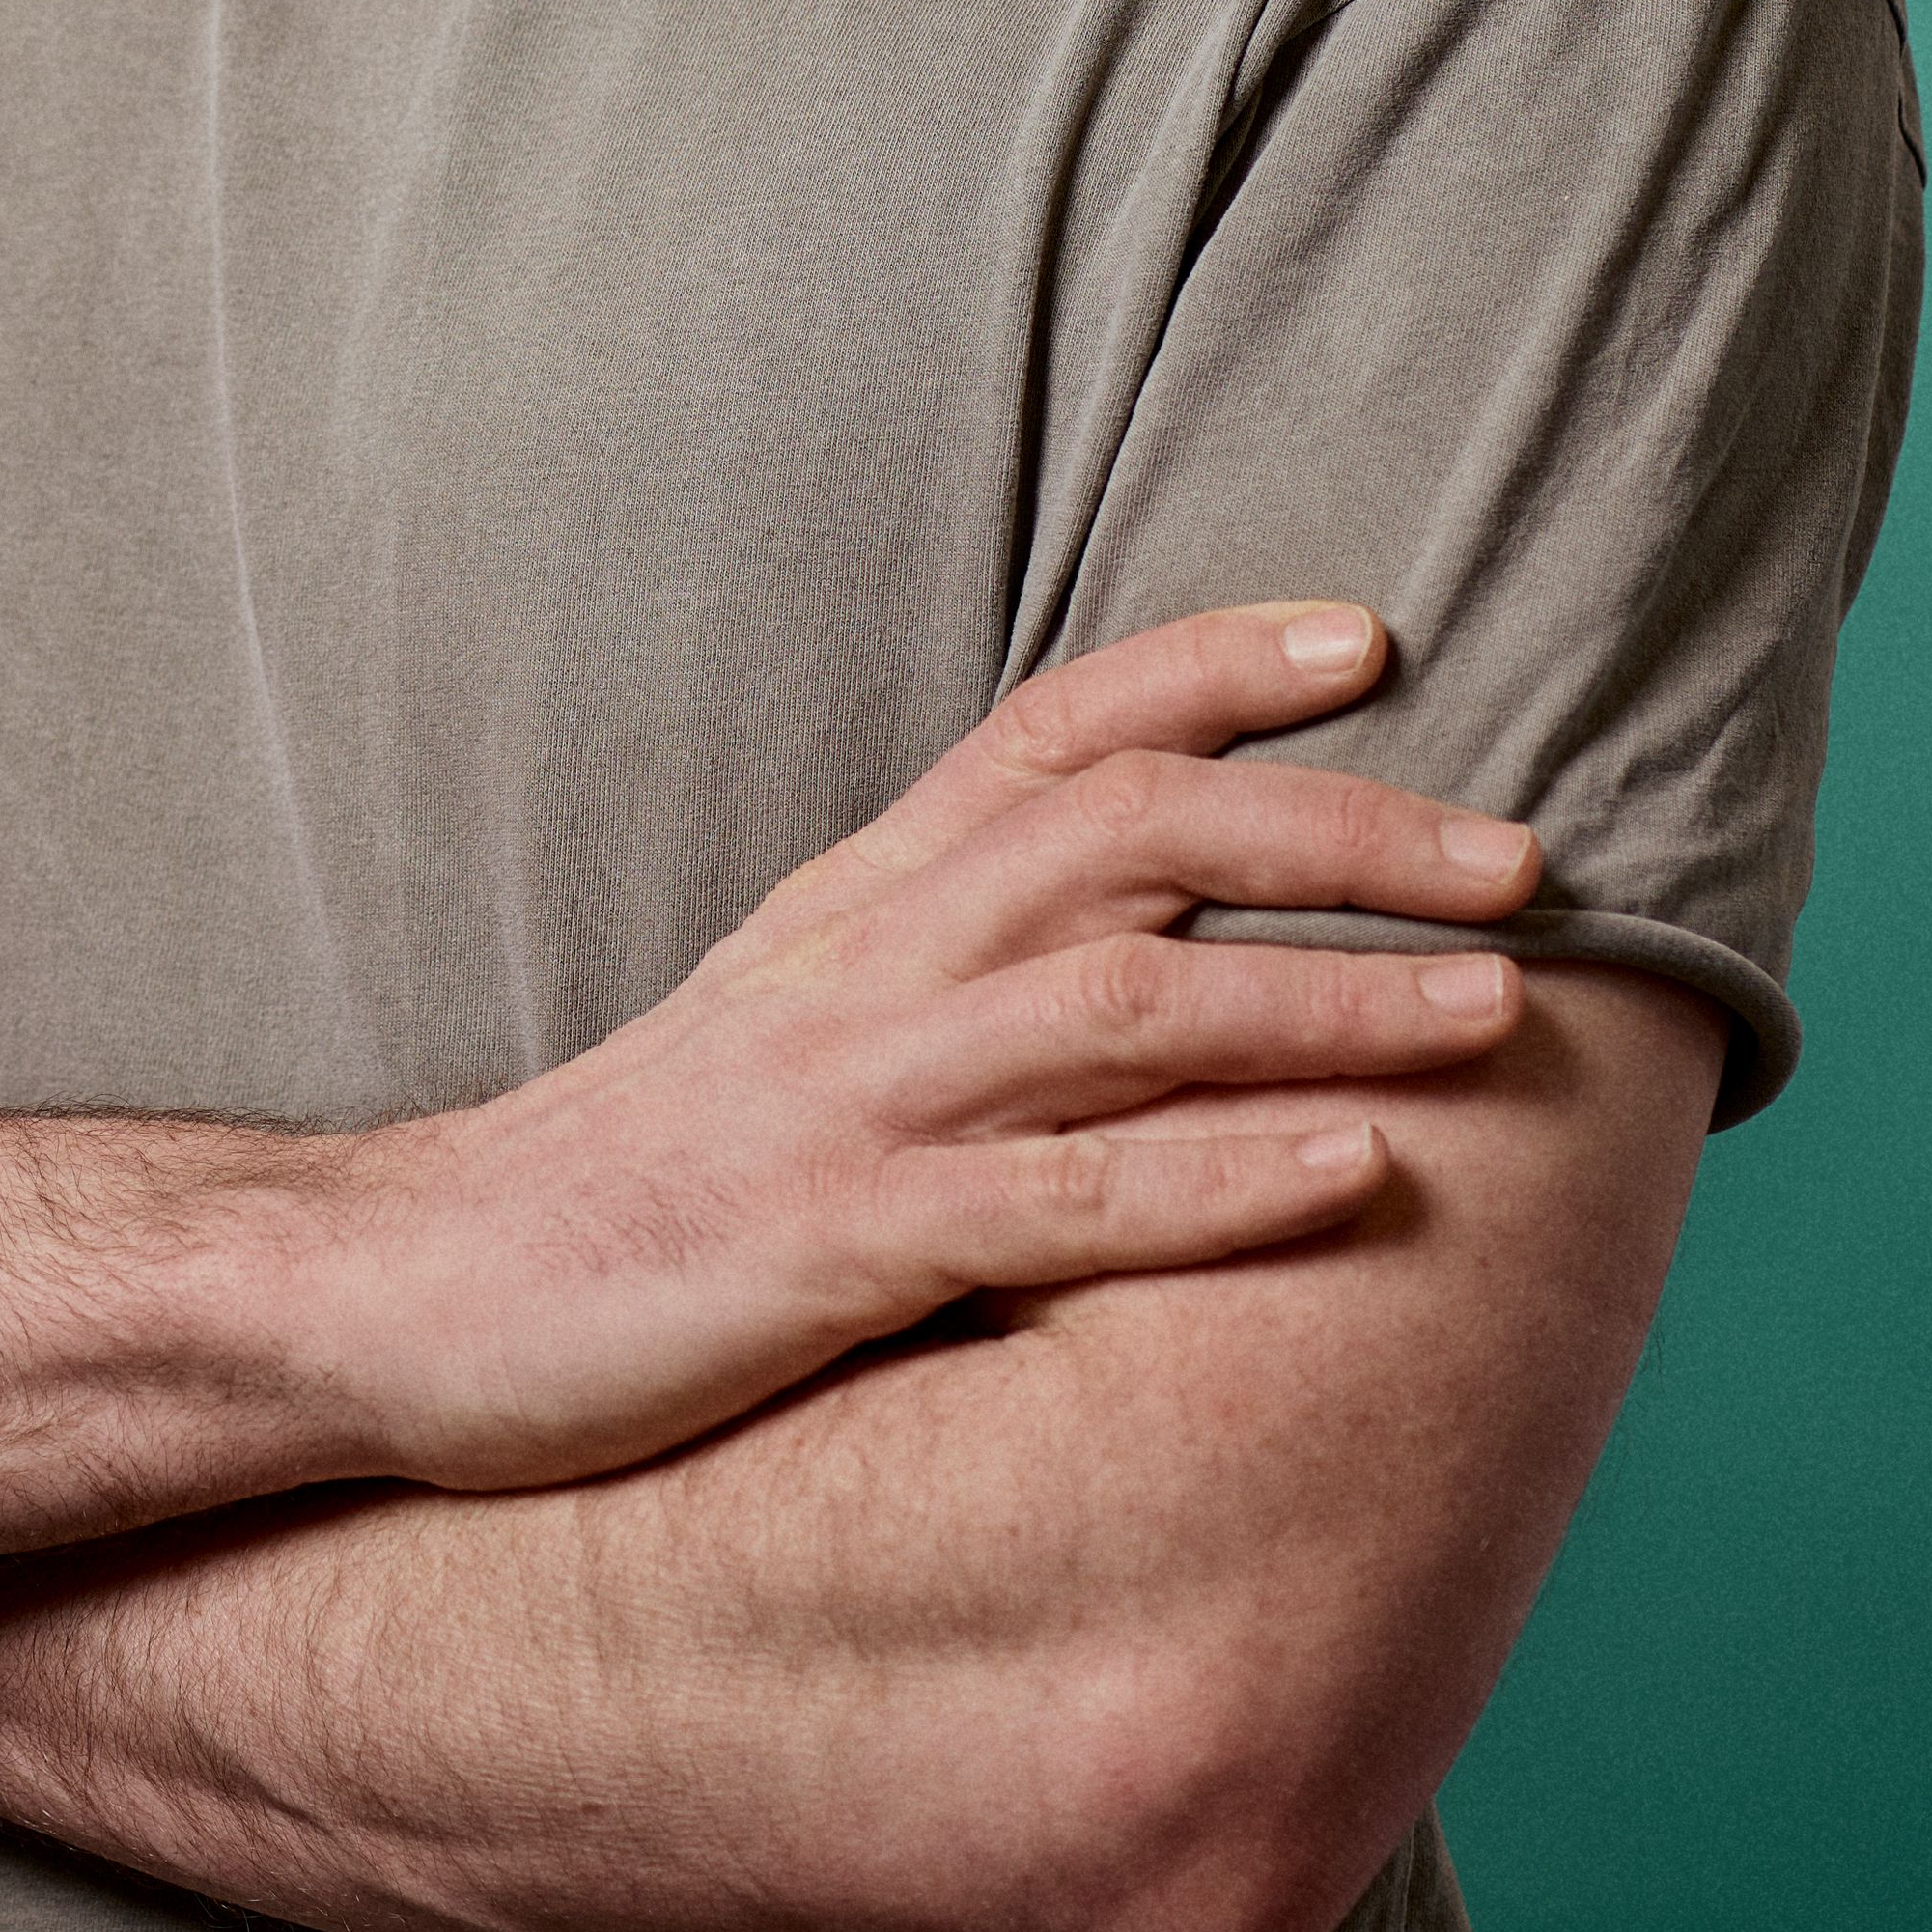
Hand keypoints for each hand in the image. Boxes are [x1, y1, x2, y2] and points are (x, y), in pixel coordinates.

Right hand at [328, 600, 1548, 1491]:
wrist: (404, 1298)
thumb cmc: (621, 1182)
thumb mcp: (777, 1026)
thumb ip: (928, 972)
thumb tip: (1116, 943)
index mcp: (855, 909)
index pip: (1052, 731)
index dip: (1215, 666)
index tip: (1379, 634)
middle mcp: (865, 974)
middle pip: (1131, 836)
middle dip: (1341, 829)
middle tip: (1526, 851)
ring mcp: (849, 1106)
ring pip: (1127, 1009)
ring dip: (1327, 996)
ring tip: (1498, 1006)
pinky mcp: (831, 1251)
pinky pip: (1059, 1207)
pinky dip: (1219, 1185)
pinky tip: (1353, 1179)